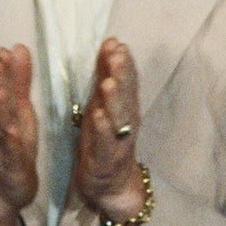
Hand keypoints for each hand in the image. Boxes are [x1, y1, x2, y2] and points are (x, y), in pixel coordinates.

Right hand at [0, 44, 38, 225]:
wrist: (3, 188)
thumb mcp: (19, 110)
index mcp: (5, 112)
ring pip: (0, 126)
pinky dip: (11, 143)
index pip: (3, 87)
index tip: (3, 49)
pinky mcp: (12, 167)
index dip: (3, 69)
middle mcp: (0, 127)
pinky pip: (11, 154)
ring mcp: (3, 147)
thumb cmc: (13, 144)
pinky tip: (12, 132)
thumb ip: (19, 81)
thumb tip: (17, 48)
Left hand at [73, 38, 144, 223]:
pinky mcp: (106, 160)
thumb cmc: (105, 136)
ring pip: (120, 118)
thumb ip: (107, 73)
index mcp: (124, 106)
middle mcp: (126, 121)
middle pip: (127, 96)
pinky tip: (98, 116)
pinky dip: (103, 130)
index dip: (124, 63)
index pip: (127, 80)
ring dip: (115, 99)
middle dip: (123, 75)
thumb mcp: (103, 102)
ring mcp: (118, 141)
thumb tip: (112, 42)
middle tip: (118, 55)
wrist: (111, 183)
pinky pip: (106, 144)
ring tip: (108, 82)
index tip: (118, 44)